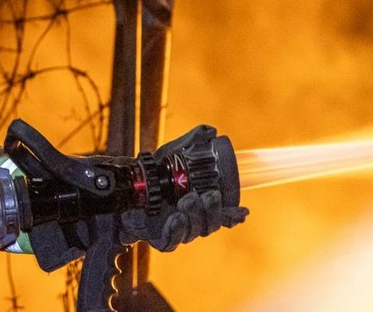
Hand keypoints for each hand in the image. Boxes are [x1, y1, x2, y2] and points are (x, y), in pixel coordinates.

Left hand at [119, 125, 248, 251]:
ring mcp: (177, 232)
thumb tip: (212, 132)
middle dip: (212, 212)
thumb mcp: (173, 154)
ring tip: (186, 201)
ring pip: (194, 231)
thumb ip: (193, 141)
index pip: (223, 215)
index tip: (242, 211)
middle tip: (205, 196)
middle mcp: (192, 220)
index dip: (233, 215)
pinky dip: (176, 230)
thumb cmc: (156, 173)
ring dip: (193, 216)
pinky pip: (172, 241)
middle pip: (210, 224)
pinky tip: (176, 218)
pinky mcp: (161, 239)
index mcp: (201, 205)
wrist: (129, 185)